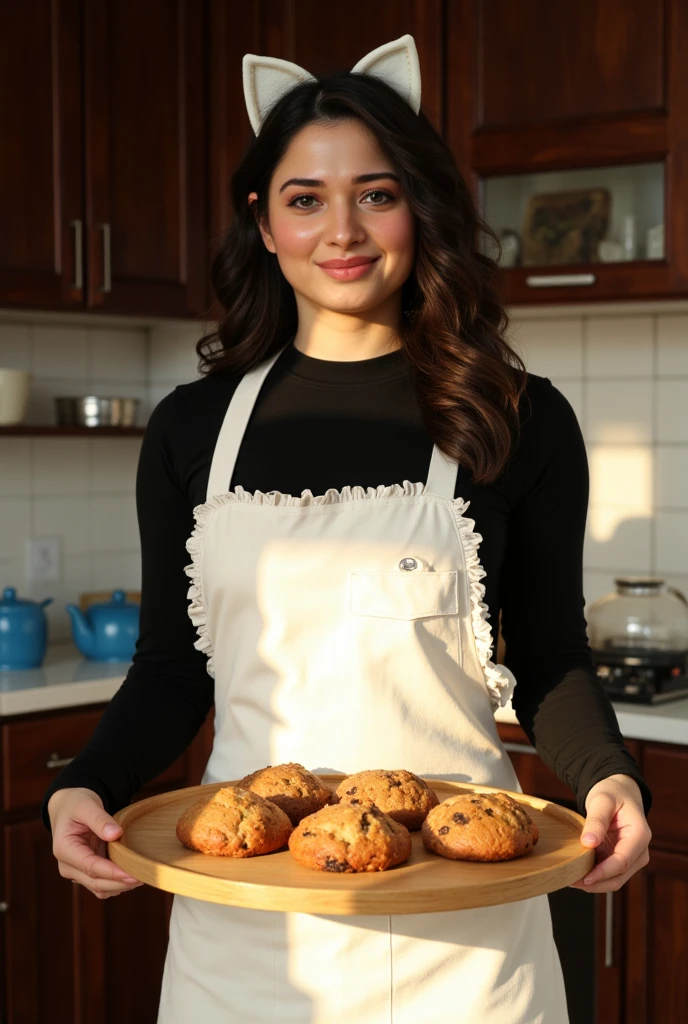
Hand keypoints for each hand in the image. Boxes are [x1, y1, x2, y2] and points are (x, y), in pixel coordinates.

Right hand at [48, 787, 141, 898]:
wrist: (68, 807)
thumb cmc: (76, 804)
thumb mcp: (86, 805)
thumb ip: (99, 819)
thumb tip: (115, 834)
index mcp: (64, 849)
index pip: (91, 867)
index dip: (113, 873)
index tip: (133, 874)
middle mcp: (67, 866)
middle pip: (96, 883)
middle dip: (120, 883)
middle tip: (145, 876)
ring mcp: (76, 871)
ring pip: (99, 888)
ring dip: (120, 886)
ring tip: (142, 876)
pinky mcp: (86, 872)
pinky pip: (102, 884)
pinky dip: (116, 883)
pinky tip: (132, 874)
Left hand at [569, 774, 650, 892]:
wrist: (619, 792)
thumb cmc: (612, 793)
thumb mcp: (602, 800)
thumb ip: (596, 820)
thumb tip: (588, 843)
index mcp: (640, 835)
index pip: (622, 862)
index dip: (603, 873)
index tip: (584, 878)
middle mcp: (640, 850)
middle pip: (619, 876)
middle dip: (596, 883)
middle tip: (569, 880)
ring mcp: (632, 858)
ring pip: (614, 880)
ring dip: (593, 883)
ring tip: (569, 879)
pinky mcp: (621, 860)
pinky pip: (608, 874)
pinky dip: (594, 877)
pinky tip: (576, 873)